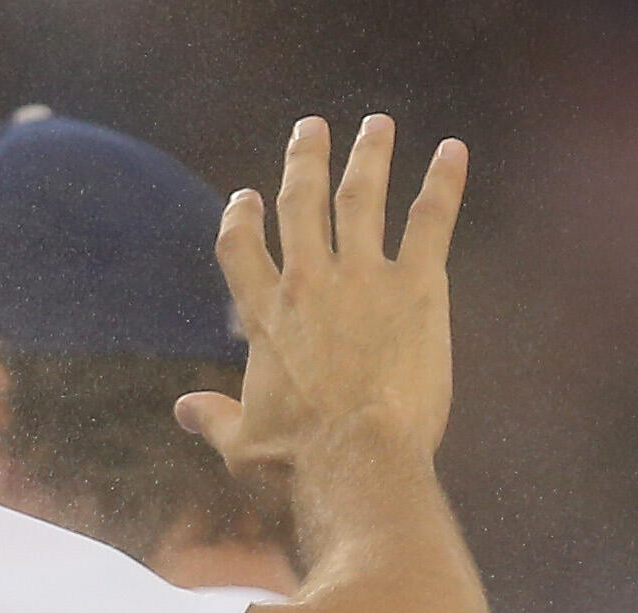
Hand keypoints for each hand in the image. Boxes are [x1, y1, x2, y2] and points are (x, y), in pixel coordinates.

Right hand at [177, 115, 467, 477]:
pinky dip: (443, 184)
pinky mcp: (415, 288)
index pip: (241, 247)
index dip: (242, 218)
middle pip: (300, 202)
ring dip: (368, 156)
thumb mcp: (243, 442)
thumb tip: (184, 412)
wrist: (356, 462)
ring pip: (360, 197)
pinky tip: (453, 152)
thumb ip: (216, 418)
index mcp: (264, 315)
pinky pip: (430, 222)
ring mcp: (361, 278)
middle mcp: (306, 282)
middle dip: (305, 160)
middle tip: (311, 128)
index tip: (248, 197)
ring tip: (376, 125)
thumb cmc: (298, 463)